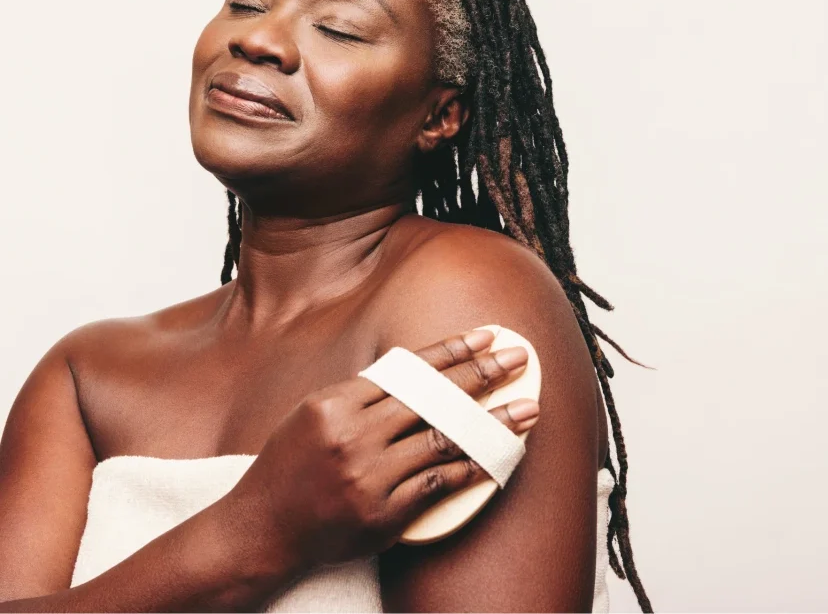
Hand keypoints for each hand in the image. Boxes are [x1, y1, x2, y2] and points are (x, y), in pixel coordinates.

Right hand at [225, 328, 537, 574]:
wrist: (261, 528)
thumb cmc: (288, 465)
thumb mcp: (313, 413)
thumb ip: (362, 393)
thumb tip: (417, 370)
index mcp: (335, 403)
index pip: (408, 370)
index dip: (452, 350)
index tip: (487, 336)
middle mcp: (353, 436)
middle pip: (432, 398)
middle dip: (482, 374)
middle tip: (519, 360)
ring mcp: (369, 477)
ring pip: (444, 440)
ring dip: (491, 424)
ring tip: (528, 410)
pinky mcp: (381, 514)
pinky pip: (438, 485)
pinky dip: (471, 469)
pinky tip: (498, 458)